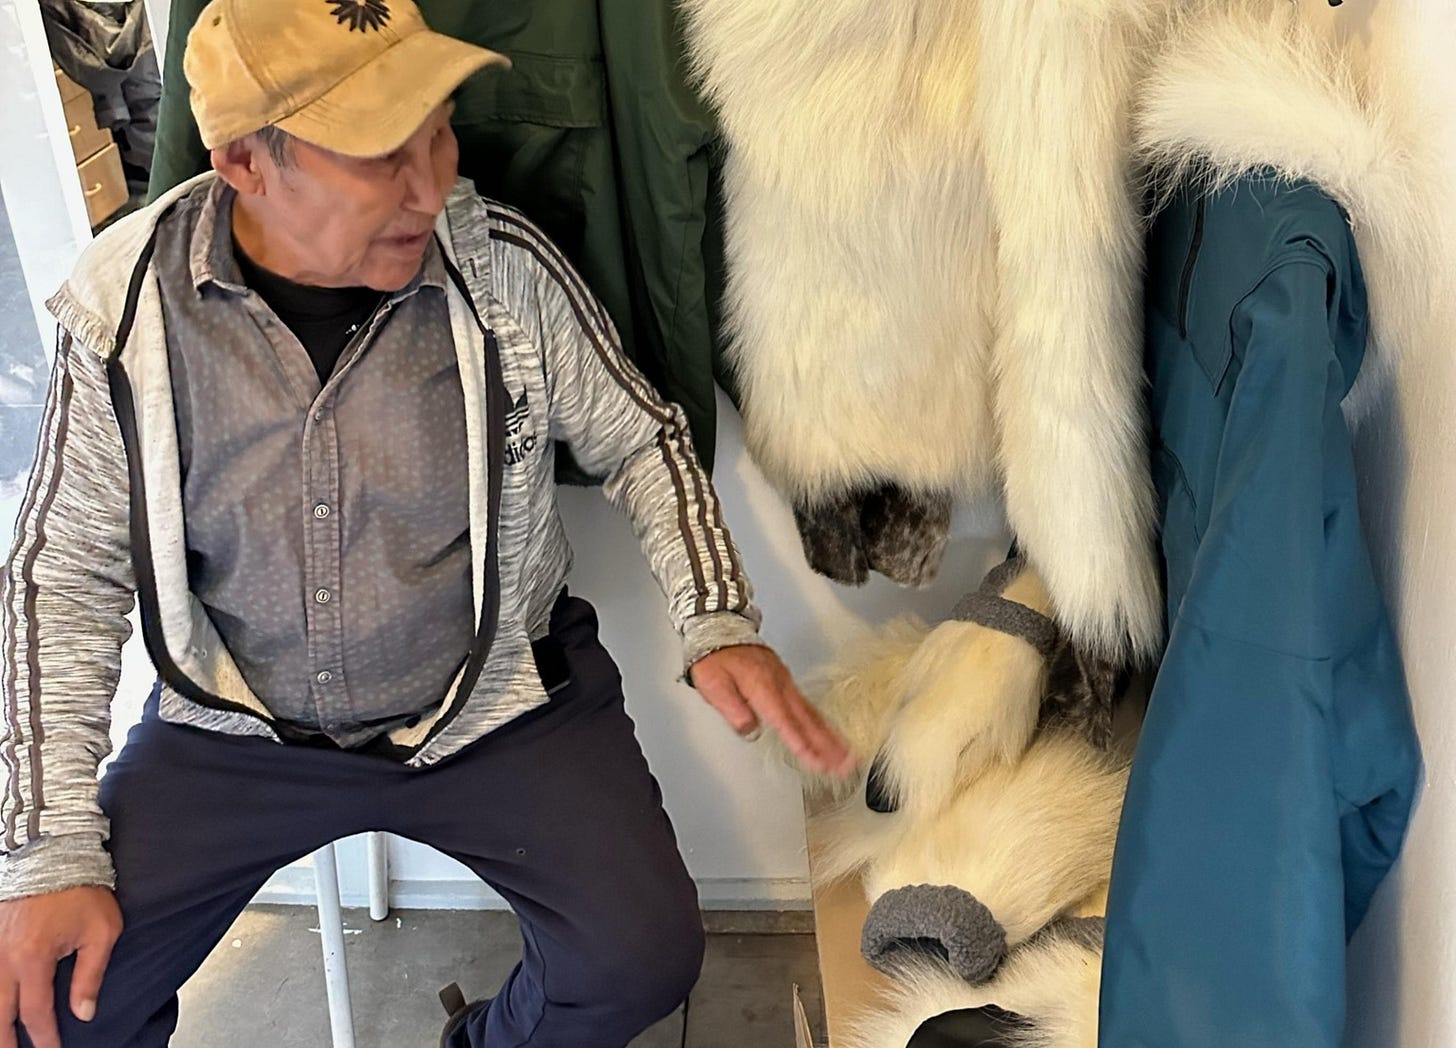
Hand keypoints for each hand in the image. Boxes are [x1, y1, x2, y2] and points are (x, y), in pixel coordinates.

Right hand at [0, 886, 121, 1047]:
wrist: (52, 850)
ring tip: (2, 1039)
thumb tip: (84, 1013)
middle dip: (6, 1041)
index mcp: (32, 960)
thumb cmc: (81, 888)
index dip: (44, 1037)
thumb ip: (90, 975)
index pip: (35, 1014)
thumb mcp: (101, 931)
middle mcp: (3, 958)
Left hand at [691, 646, 853, 777]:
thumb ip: (732, 709)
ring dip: (830, 736)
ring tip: (845, 755)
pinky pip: (807, 705)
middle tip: (844, 763)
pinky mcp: (785, 680)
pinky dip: (821, 722)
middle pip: (807, 720)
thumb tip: (749, 730)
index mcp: (762, 688)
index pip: (785, 722)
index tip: (815, 761)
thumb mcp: (713, 685)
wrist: (720, 627)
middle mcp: (779, 685)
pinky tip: (828, 732)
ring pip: (812, 713)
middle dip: (827, 744)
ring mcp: (784, 682)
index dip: (801, 743)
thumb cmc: (714, 657)